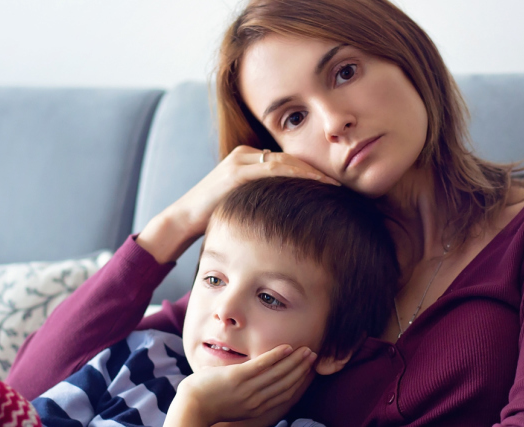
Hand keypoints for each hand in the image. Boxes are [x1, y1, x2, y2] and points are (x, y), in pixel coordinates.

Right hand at [138, 145, 339, 263]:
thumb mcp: (241, 204)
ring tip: (334, 187)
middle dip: (316, 171)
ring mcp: (239, 162)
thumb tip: (289, 214)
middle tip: (342, 184)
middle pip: (289, 158)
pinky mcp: (235, 173)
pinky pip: (273, 171)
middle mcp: (243, 155)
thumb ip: (261, 200)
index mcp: (246, 158)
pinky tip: (313, 187)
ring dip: (311, 174)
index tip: (332, 185)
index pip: (286, 161)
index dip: (310, 171)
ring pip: (284, 162)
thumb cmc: (212, 218)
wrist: (181, 221)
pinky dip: (296, 177)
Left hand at [165, 345, 317, 425]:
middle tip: (313, 356)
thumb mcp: (234, 404)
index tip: (308, 370)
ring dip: (295, 361)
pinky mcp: (237, 378)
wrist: (191, 408)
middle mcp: (256, 401)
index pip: (285, 394)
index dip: (299, 381)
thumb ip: (246, 395)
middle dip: (301, 369)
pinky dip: (276, 356)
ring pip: (278, 374)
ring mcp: (247, 390)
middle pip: (286, 383)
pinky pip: (261, 365)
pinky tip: (287, 347)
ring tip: (306, 350)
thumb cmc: (208, 404)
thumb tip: (251, 382)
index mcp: (257, 409)